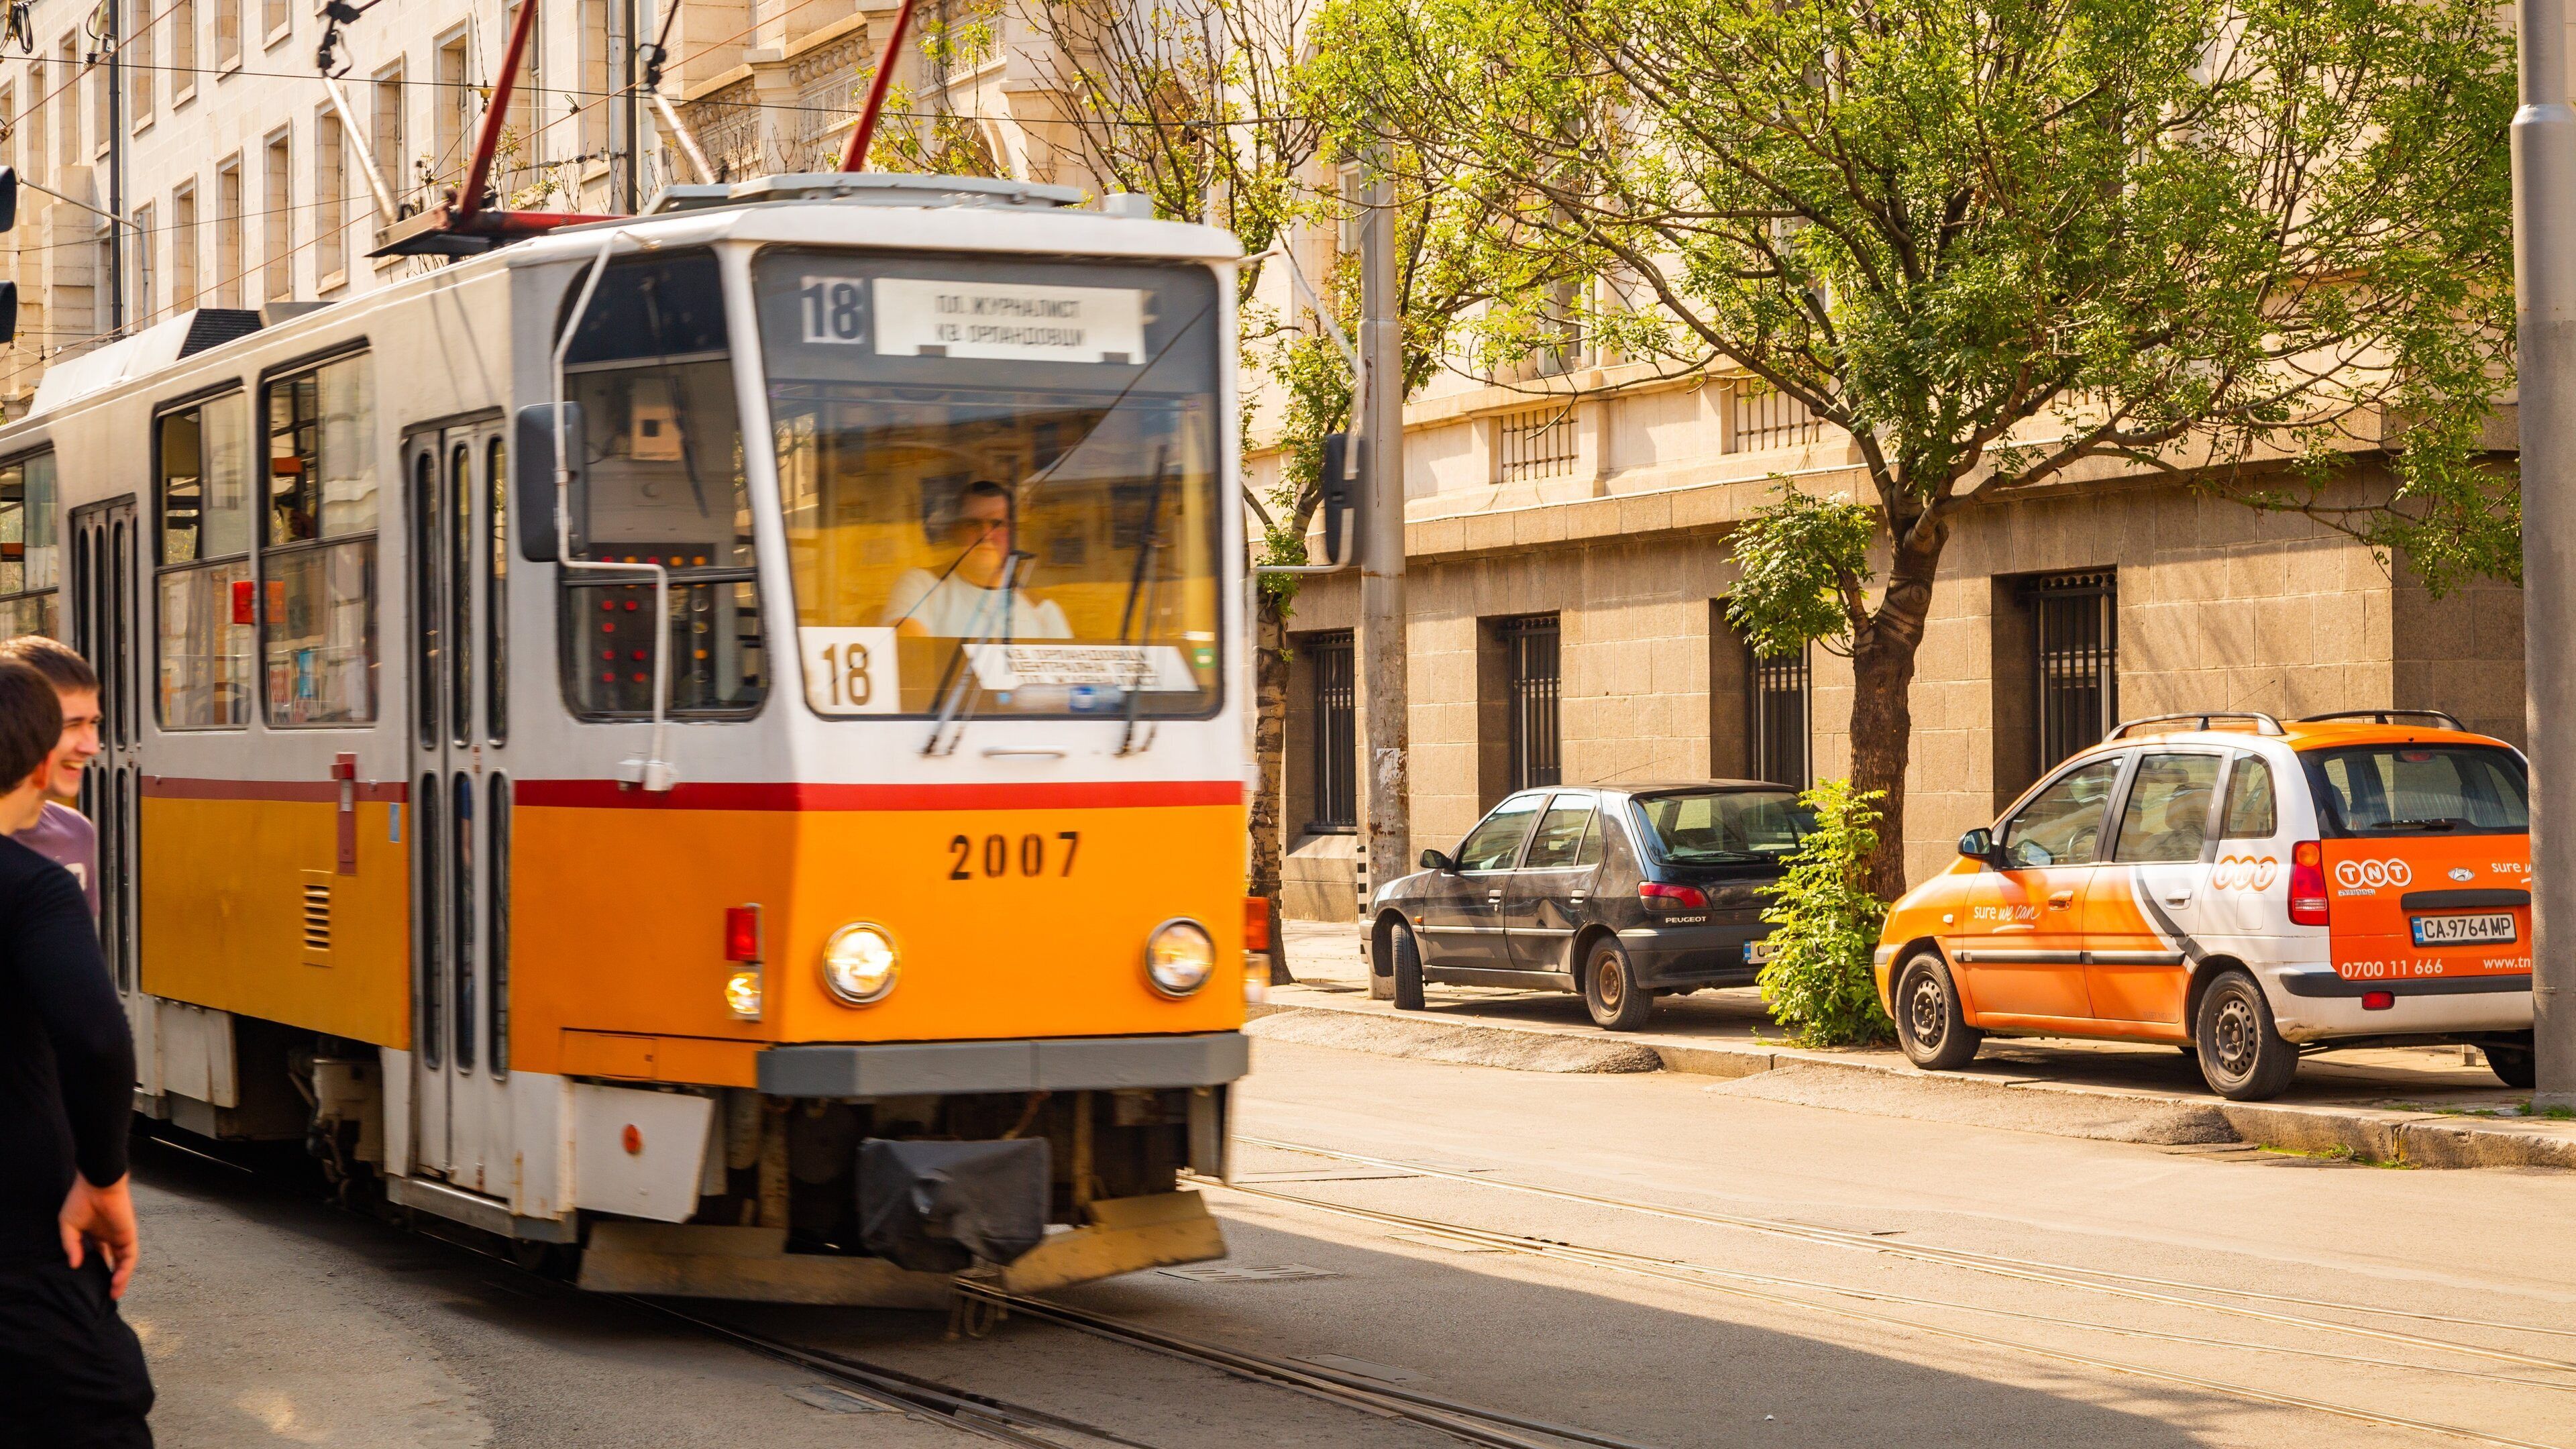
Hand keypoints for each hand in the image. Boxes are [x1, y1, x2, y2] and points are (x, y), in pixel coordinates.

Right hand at [59, 1174, 137, 1298]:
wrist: (97, 1184)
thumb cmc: (81, 1200)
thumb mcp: (69, 1226)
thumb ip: (72, 1245)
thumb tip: (74, 1265)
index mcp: (95, 1235)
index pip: (98, 1257)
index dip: (95, 1271)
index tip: (90, 1286)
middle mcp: (109, 1238)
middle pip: (113, 1263)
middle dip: (111, 1279)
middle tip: (105, 1296)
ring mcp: (120, 1237)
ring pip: (123, 1263)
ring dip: (120, 1279)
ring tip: (113, 1294)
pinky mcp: (128, 1236)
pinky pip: (129, 1257)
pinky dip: (125, 1270)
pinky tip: (117, 1281)